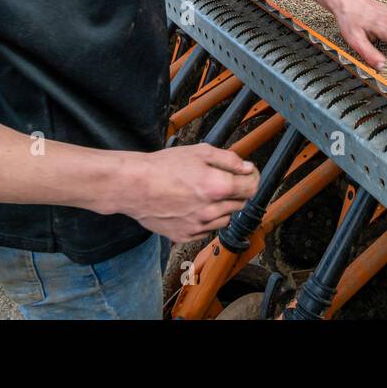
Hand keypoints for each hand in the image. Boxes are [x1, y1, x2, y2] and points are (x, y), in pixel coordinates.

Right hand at [124, 144, 259, 242]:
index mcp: (217, 187)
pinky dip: (206, 221)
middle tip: (224, 181)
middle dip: (236, 192)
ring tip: (205, 194)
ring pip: (225, 220)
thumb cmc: (163, 167)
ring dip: (223, 208)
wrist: (134, 186)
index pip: (250, 188)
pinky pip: (206, 231)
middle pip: (239, 204)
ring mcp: (198, 226)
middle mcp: (211, 210)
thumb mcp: (200, 152)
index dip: (252, 179)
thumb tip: (247, 167)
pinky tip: (194, 207)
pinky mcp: (185, 236)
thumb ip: (229, 160)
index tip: (248, 176)